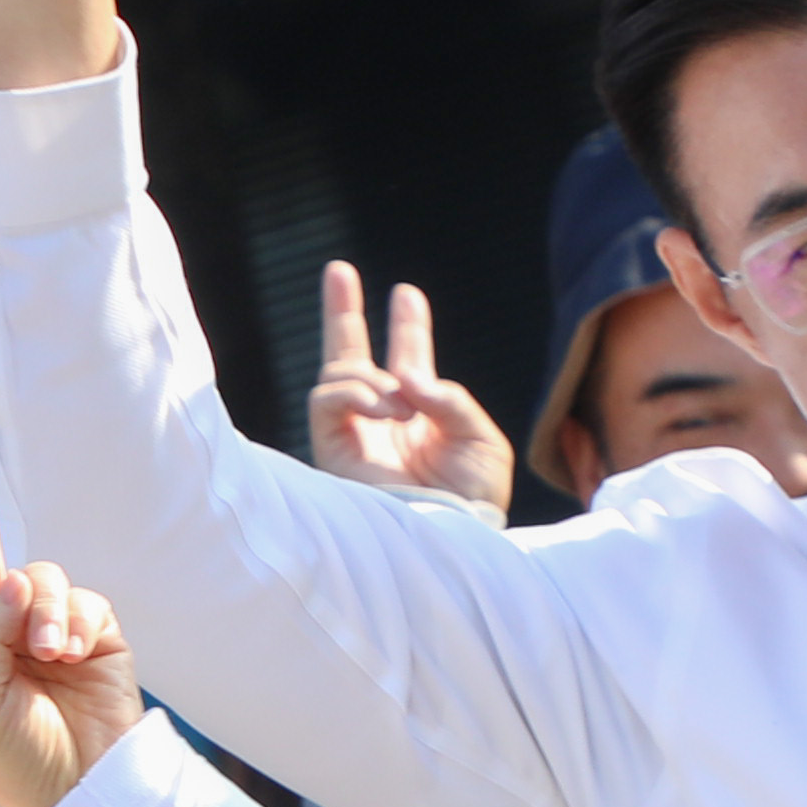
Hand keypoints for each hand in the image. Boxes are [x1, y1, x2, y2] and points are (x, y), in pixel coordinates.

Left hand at [0, 423, 139, 806]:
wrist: (83, 786)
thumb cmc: (15, 758)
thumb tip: (15, 579)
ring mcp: (39, 622)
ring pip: (33, 573)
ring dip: (39, 607)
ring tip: (46, 653)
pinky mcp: (89, 628)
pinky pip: (77, 598)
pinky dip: (72, 621)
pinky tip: (70, 653)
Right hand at [301, 264, 514, 514]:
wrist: (452, 537)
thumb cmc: (475, 498)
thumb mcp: (481, 438)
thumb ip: (448, 398)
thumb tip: (405, 379)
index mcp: (421, 413)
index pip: (408, 361)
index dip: (407, 326)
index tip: (406, 294)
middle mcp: (382, 420)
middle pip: (351, 357)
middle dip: (342, 312)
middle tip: (337, 268)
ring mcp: (354, 435)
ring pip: (338, 375)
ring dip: (369, 378)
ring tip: (400, 407)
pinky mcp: (331, 451)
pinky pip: (325, 401)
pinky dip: (355, 394)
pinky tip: (386, 411)